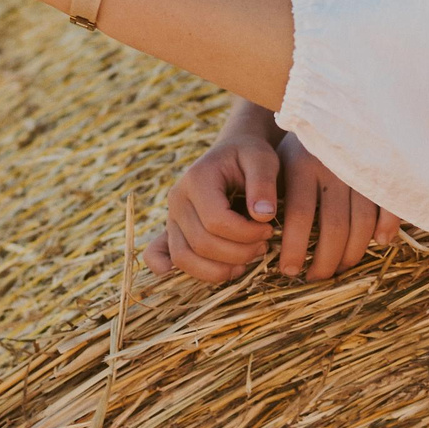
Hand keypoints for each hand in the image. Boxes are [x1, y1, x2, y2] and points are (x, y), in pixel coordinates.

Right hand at [144, 132, 280, 283]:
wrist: (233, 154)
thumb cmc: (249, 157)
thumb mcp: (263, 159)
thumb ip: (263, 183)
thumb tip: (262, 215)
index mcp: (197, 179)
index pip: (216, 221)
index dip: (246, 234)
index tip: (269, 229)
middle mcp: (177, 199)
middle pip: (201, 243)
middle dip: (238, 253)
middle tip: (263, 246)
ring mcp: (171, 216)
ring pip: (184, 257)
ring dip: (217, 270)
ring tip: (245, 263)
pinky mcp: (172, 229)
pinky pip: (159, 252)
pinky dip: (163, 265)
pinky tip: (170, 273)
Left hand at [273, 134, 400, 281]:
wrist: (327, 106)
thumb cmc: (295, 147)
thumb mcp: (277, 162)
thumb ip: (271, 196)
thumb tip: (263, 243)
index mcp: (302, 164)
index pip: (300, 216)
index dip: (295, 249)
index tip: (289, 270)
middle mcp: (333, 167)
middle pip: (334, 227)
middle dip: (325, 261)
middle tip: (316, 277)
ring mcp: (361, 168)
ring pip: (362, 224)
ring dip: (352, 254)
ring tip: (340, 268)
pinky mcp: (381, 169)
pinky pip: (390, 205)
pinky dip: (387, 227)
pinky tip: (379, 242)